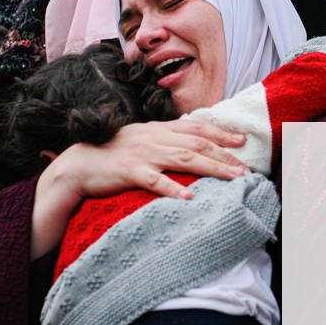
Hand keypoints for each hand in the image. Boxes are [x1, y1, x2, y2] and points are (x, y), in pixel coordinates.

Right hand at [31, 120, 248, 257]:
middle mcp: (154, 138)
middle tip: (245, 167)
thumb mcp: (141, 140)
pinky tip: (189, 197)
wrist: (80, 163)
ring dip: (212, 168)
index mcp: (157, 129)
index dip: (220, 133)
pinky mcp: (130, 172)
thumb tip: (191, 143)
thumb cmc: (113, 154)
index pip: (196, 127)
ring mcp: (143, 154)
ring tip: (232, 178)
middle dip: (225, 154)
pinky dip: (173, 188)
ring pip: (185, 158)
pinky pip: (155, 181)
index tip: (241, 140)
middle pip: (197, 143)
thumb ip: (164, 140)